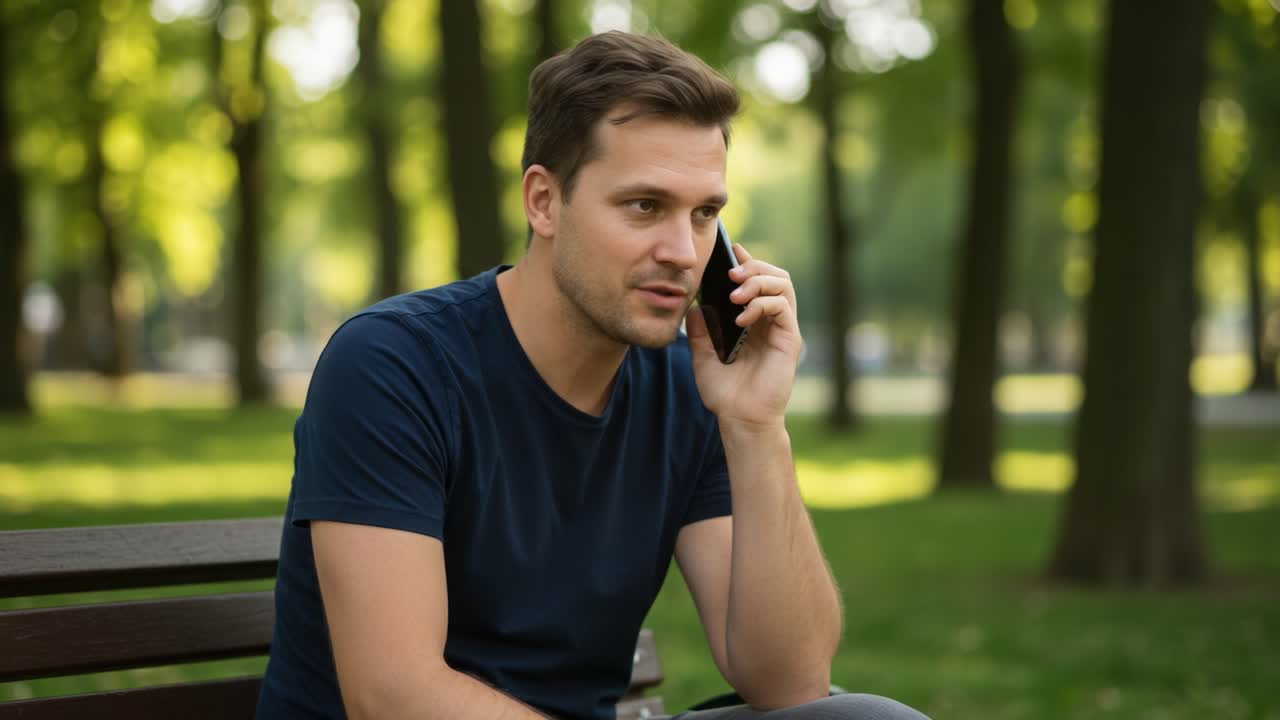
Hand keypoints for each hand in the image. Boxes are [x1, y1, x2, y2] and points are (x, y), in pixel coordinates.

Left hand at [685, 244, 801, 428]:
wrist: (739, 420)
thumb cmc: (724, 393)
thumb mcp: (702, 356)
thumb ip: (700, 331)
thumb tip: (694, 306)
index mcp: (753, 320)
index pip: (757, 280)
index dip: (746, 262)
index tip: (729, 252)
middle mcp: (771, 321)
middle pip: (774, 275)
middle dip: (753, 267)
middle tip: (731, 274)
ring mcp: (783, 329)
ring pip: (783, 285)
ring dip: (758, 281)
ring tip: (736, 293)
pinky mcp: (790, 340)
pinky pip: (782, 307)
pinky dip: (762, 304)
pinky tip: (742, 317)